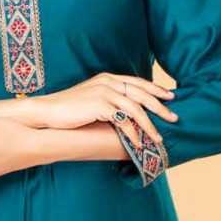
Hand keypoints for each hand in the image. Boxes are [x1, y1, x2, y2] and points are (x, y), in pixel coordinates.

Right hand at [30, 72, 177, 147]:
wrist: (46, 111)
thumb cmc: (67, 110)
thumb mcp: (90, 99)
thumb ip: (107, 99)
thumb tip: (122, 111)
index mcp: (108, 78)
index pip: (138, 82)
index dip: (155, 90)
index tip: (170, 97)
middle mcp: (109, 82)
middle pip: (142, 93)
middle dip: (160, 106)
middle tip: (174, 117)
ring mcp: (105, 92)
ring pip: (136, 108)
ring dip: (150, 124)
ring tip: (159, 137)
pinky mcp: (100, 105)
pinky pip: (124, 120)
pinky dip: (133, 132)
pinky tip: (139, 142)